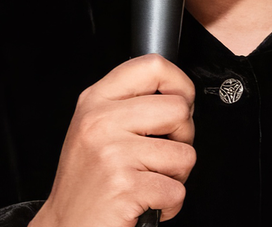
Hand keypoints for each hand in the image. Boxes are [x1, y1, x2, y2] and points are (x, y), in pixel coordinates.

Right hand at [29, 54, 196, 226]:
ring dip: (175, 177)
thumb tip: (178, 95)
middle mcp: (101, 122)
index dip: (179, 85)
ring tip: (147, 181)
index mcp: (95, 101)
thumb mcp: (97, 129)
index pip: (153, 66)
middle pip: (179, 109)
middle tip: (159, 157)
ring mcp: (112, 153)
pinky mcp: (125, 186)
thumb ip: (130, 105)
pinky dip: (169, 205)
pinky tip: (145, 202)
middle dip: (182, 138)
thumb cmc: (87, 183)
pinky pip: (177, 190)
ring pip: (185, 154)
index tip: (177, 106)